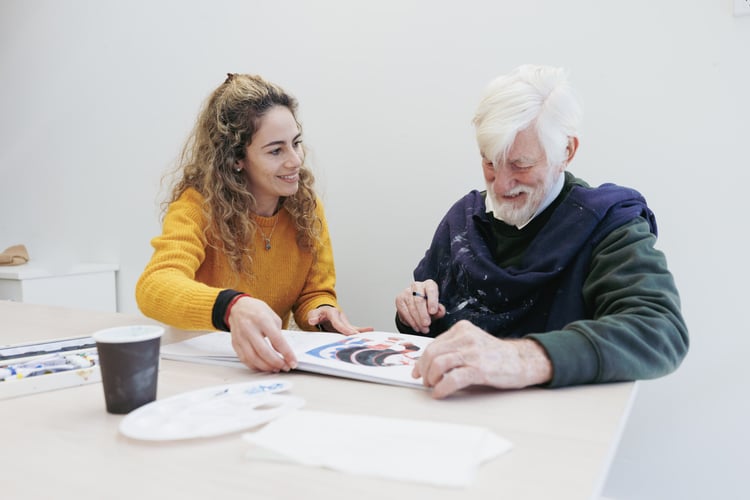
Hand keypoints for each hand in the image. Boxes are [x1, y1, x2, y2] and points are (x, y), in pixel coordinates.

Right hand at [226, 296, 296, 371]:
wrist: (238, 307)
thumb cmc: (257, 311)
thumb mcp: (273, 318)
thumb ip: (278, 335)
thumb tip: (282, 353)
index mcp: (262, 319)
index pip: (277, 340)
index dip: (287, 353)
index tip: (293, 362)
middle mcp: (249, 328)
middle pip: (264, 352)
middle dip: (277, 363)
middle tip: (285, 367)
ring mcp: (241, 337)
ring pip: (253, 358)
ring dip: (266, 367)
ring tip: (275, 368)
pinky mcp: (235, 344)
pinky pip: (245, 359)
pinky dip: (255, 366)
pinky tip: (263, 367)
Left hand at [307, 306, 373, 334]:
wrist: (322, 311)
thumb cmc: (318, 314)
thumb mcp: (313, 314)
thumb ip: (312, 317)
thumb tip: (312, 321)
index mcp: (332, 313)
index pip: (338, 322)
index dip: (344, 328)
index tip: (351, 333)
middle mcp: (340, 317)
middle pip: (348, 326)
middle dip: (354, 332)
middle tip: (360, 338)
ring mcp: (344, 321)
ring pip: (353, 327)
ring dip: (360, 332)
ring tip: (370, 334)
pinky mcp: (346, 326)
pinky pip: (354, 329)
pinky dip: (361, 331)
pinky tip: (370, 331)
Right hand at [395, 279, 445, 333]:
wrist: (416, 306)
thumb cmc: (428, 305)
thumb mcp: (436, 308)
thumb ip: (440, 310)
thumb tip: (440, 310)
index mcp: (429, 284)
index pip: (431, 289)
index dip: (432, 301)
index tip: (433, 311)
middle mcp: (417, 286)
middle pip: (419, 300)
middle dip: (423, 314)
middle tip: (427, 324)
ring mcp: (406, 292)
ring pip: (412, 308)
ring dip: (418, 321)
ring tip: (423, 328)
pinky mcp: (399, 299)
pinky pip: (405, 312)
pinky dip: (411, 321)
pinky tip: (416, 326)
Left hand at [412, 320, 552, 398]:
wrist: (521, 361)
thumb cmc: (495, 355)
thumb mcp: (472, 343)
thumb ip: (453, 348)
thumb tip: (428, 364)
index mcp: (462, 329)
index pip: (433, 344)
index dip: (421, 360)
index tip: (418, 371)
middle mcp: (466, 338)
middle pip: (432, 353)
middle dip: (423, 370)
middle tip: (425, 381)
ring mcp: (473, 352)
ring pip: (438, 364)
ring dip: (431, 379)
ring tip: (433, 386)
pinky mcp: (479, 369)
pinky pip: (452, 379)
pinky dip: (441, 388)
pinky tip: (439, 393)